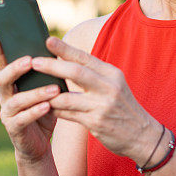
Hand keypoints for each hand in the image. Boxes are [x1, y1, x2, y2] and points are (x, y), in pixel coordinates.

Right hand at [0, 33, 60, 163]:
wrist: (39, 144)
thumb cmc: (44, 111)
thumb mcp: (46, 90)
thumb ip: (46, 74)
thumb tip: (58, 50)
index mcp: (12, 84)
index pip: (3, 63)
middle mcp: (5, 97)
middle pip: (3, 79)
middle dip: (15, 68)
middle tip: (31, 61)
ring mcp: (7, 113)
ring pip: (16, 100)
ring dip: (35, 93)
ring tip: (54, 89)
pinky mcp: (14, 129)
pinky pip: (23, 119)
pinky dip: (35, 111)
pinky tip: (48, 107)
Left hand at [31, 35, 159, 163]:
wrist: (143, 135)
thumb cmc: (123, 108)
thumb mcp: (115, 85)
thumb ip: (95, 74)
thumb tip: (68, 61)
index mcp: (112, 74)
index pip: (85, 57)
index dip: (65, 49)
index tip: (48, 40)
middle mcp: (109, 87)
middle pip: (75, 72)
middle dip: (52, 66)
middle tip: (34, 61)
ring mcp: (102, 106)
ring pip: (67, 97)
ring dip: (48, 94)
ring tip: (32, 89)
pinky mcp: (96, 123)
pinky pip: (68, 115)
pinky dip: (55, 110)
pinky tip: (44, 107)